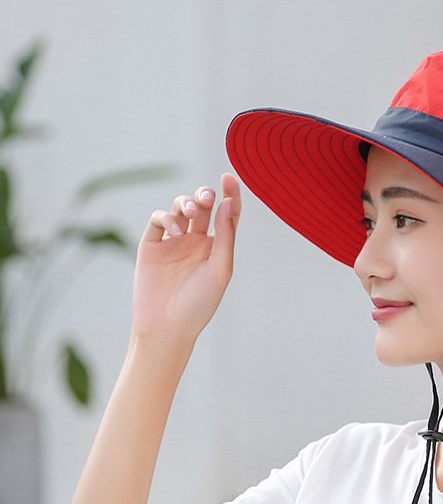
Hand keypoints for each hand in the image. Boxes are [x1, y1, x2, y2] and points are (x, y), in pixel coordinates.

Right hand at [132, 173, 241, 343]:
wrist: (168, 326)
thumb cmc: (200, 303)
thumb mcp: (220, 269)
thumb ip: (225, 236)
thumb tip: (228, 203)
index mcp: (218, 247)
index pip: (226, 214)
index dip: (230, 194)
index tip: (229, 177)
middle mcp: (196, 242)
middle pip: (203, 206)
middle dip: (205, 195)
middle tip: (206, 198)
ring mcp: (173, 242)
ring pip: (180, 208)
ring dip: (186, 202)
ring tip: (191, 211)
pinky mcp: (151, 245)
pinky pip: (158, 220)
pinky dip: (166, 217)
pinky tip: (175, 230)